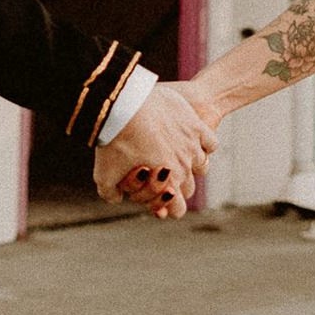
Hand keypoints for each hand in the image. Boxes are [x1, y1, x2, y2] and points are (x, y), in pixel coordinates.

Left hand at [94, 83, 215, 217]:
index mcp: (167, 184)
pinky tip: (190, 140)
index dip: (167, 208)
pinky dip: (204, 144)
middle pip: (189, 188)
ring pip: (202, 165)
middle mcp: (184, 167)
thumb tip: (118, 198)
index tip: (156, 197)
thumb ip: (111, 194)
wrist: (124, 103)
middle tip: (160, 176)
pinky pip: (211, 143)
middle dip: (176, 186)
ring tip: (176, 156)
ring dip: (191, 165)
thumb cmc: (114, 140)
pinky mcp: (195, 124)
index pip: (178, 210)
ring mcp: (192, 145)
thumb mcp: (104, 175)